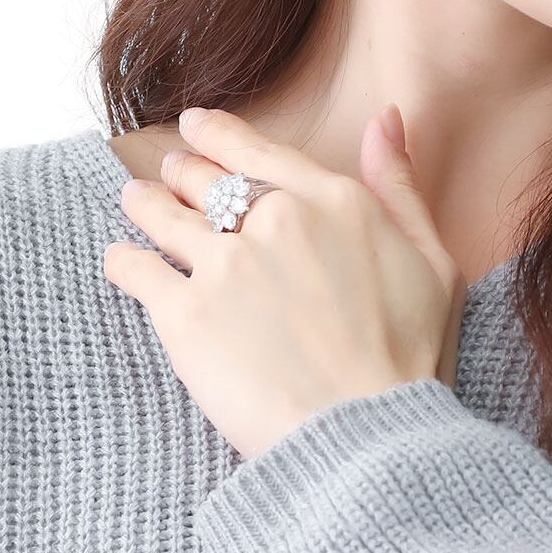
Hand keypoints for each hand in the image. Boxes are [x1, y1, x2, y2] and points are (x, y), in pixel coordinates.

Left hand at [102, 104, 468, 459]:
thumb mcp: (432, 257)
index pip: (260, 151)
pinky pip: (136, 271)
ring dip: (145, 202)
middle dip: (183, 169)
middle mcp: (275, 218)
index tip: (197, 125)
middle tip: (169, 170)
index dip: (220, 133)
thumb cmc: (411, 354)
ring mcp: (226, 264)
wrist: (368, 435)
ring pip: (165, 215)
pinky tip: (118, 259)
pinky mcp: (186, 316)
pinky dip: (122, 260)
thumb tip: (386, 117)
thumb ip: (400, 182)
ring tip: (134, 198)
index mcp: (332, 201)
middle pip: (208, 179)